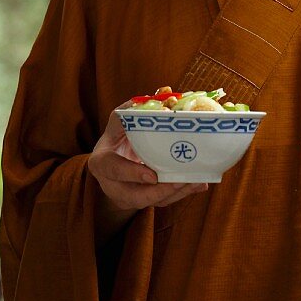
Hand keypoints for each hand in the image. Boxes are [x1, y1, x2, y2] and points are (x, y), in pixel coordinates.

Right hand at [88, 104, 207, 212]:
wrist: (113, 160)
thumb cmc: (117, 139)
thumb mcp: (117, 125)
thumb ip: (130, 114)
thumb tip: (161, 98)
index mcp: (102, 163)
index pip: (113, 170)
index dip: (132, 173)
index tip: (152, 176)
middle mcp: (112, 185)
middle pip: (135, 197)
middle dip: (160, 192)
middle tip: (181, 181)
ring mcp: (127, 197)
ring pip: (152, 202)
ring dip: (176, 193)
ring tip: (197, 181)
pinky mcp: (143, 201)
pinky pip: (163, 201)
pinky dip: (181, 193)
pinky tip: (199, 184)